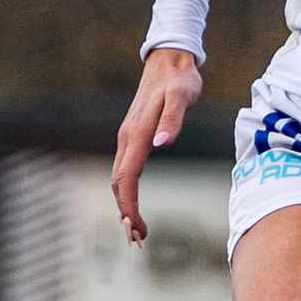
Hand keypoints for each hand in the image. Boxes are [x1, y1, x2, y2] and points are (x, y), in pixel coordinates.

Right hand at [111, 45, 200, 245]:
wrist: (170, 59)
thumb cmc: (180, 79)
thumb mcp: (183, 96)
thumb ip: (172, 120)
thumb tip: (161, 144)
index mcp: (137, 133)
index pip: (126, 178)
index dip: (129, 206)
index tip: (136, 228)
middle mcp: (127, 138)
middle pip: (118, 184)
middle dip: (125, 214)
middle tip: (138, 240)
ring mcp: (128, 137)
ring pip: (119, 179)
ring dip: (125, 206)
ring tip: (137, 231)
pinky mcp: (133, 136)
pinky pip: (125, 170)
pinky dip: (128, 192)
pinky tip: (136, 205)